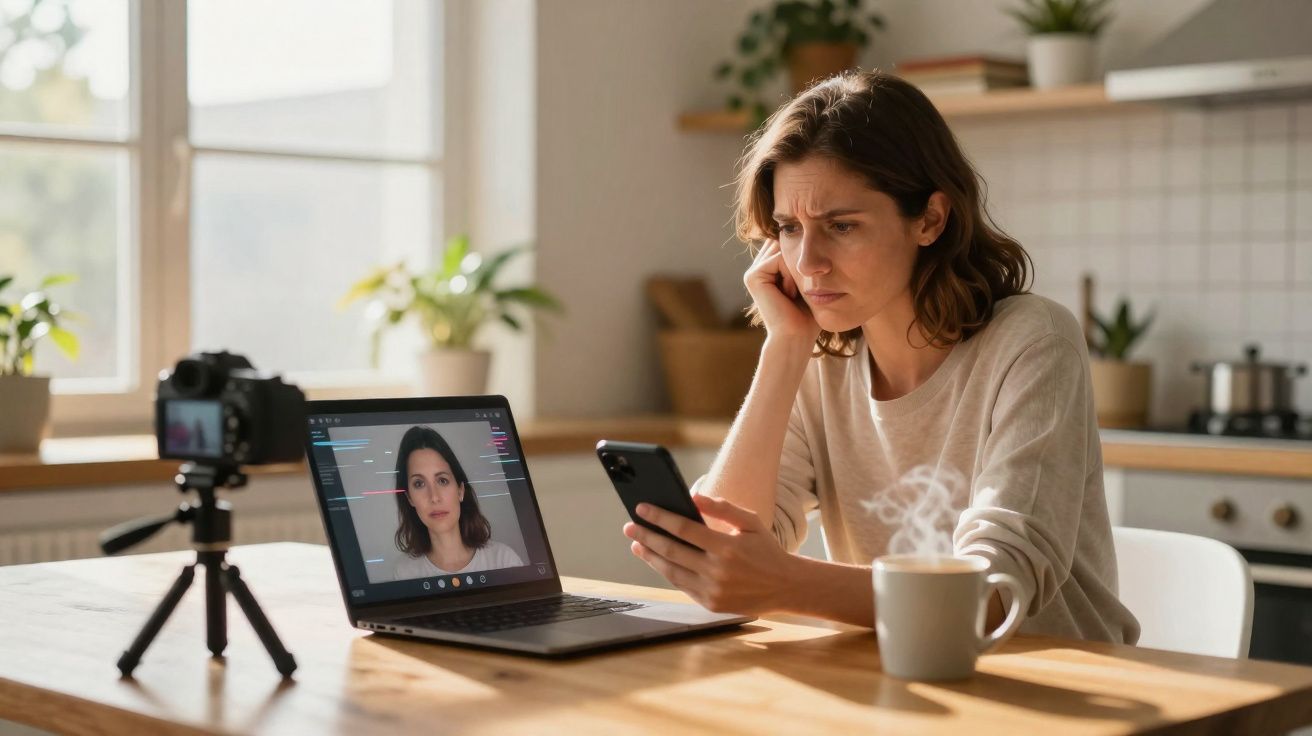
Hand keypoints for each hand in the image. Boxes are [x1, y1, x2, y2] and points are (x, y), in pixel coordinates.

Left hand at [622, 494, 795, 615]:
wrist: (786, 586)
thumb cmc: (766, 549)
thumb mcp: (750, 521)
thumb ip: (722, 507)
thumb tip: (692, 497)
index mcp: (726, 547)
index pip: (683, 528)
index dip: (659, 517)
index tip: (641, 508)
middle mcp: (717, 571)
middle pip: (671, 550)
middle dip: (646, 536)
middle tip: (629, 527)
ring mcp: (713, 590)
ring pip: (671, 571)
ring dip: (650, 557)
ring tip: (637, 545)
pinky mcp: (711, 605)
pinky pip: (682, 586)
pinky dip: (667, 572)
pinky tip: (657, 561)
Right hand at [743, 239, 820, 343]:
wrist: (796, 336)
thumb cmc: (807, 315)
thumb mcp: (808, 282)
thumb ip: (804, 260)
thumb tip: (810, 236)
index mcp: (769, 269)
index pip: (789, 244)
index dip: (803, 257)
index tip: (805, 285)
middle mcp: (758, 268)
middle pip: (786, 243)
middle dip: (799, 262)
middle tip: (798, 291)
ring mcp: (753, 272)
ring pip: (783, 249)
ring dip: (795, 270)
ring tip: (793, 294)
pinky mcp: (753, 276)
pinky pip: (779, 258)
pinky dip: (790, 276)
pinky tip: (788, 294)